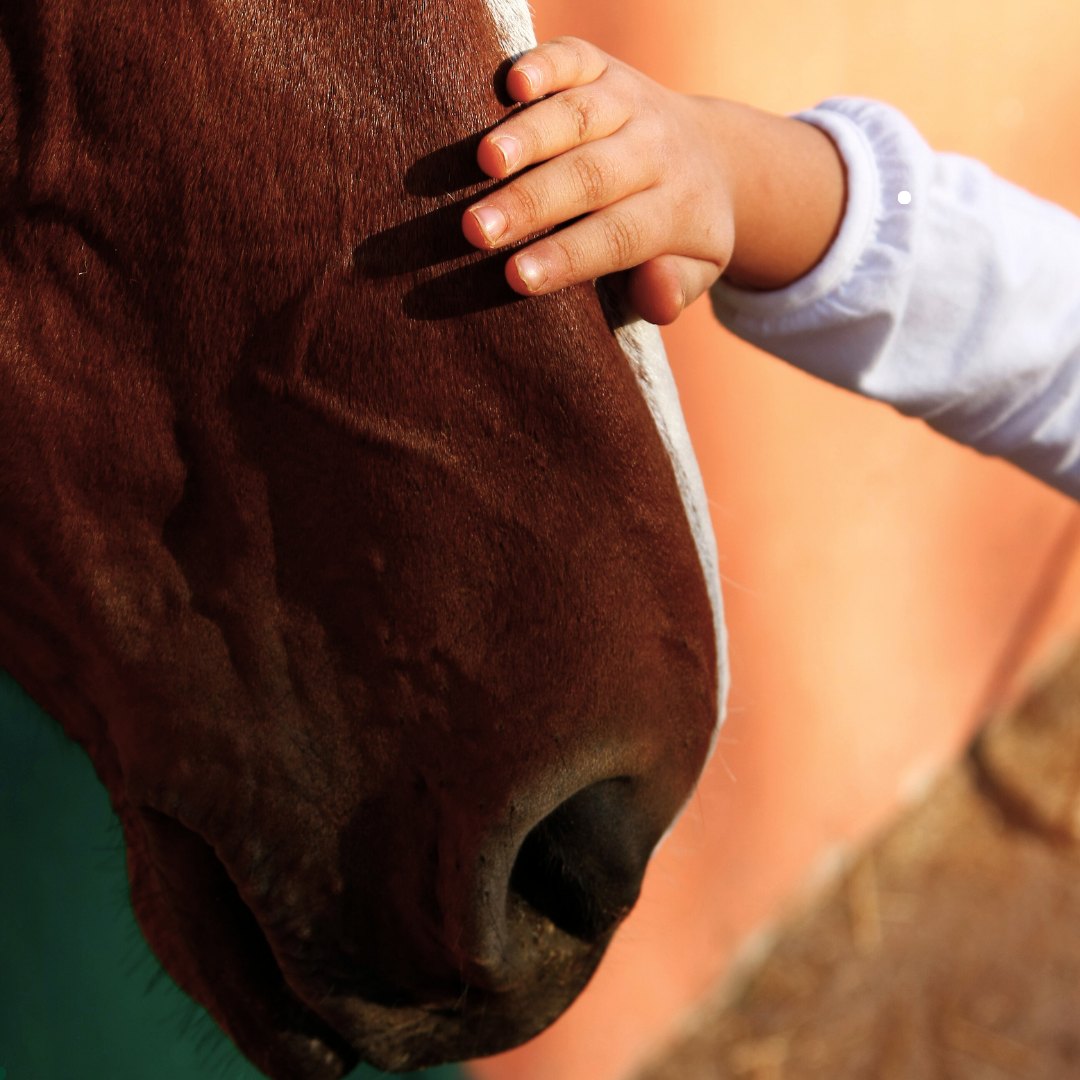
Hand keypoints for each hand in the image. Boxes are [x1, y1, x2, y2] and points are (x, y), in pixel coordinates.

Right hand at [462, 38, 845, 324]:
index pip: (618, 236)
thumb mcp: (696, 272)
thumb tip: (657, 296)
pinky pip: (575, 59)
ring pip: (579, 117)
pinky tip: (512, 82)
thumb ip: (674, 290)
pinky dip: (544, 64)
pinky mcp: (605, 68)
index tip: (516, 277)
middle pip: (592, 177)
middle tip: (477, 230)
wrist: (711, 156)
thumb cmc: (678, 234)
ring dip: (529, 136)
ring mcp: (630, 103)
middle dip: (531, 202)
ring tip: (484, 162)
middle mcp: (656, 151)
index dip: (566, 257)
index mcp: (676, 210)